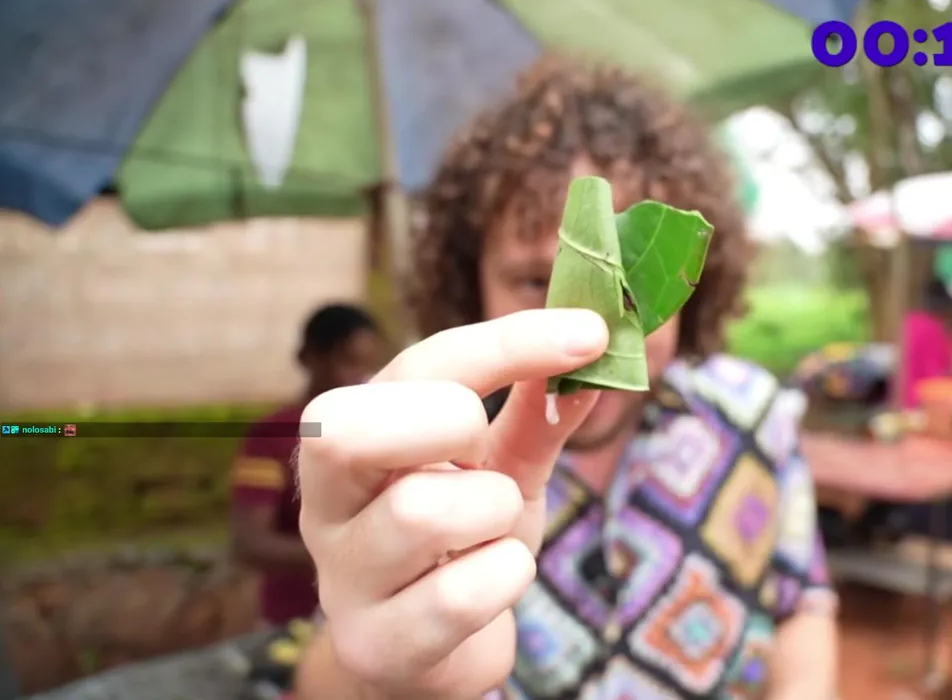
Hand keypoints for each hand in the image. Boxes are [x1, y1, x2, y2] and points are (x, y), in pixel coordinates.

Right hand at [297, 309, 606, 698]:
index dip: (506, 342)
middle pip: (347, 428)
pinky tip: (492, 585)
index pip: (418, 366)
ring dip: (493, 514)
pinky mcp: (374, 642)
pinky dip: (504, 580)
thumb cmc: (464, 540)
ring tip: (492, 531)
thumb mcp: (505, 465)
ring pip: (423, 512)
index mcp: (355, 433)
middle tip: (484, 448)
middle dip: (447, 423)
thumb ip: (538, 409)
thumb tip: (590, 339)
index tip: (588, 333)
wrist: (438, 650)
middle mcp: (328, 499)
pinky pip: (459, 595)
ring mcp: (343, 575)